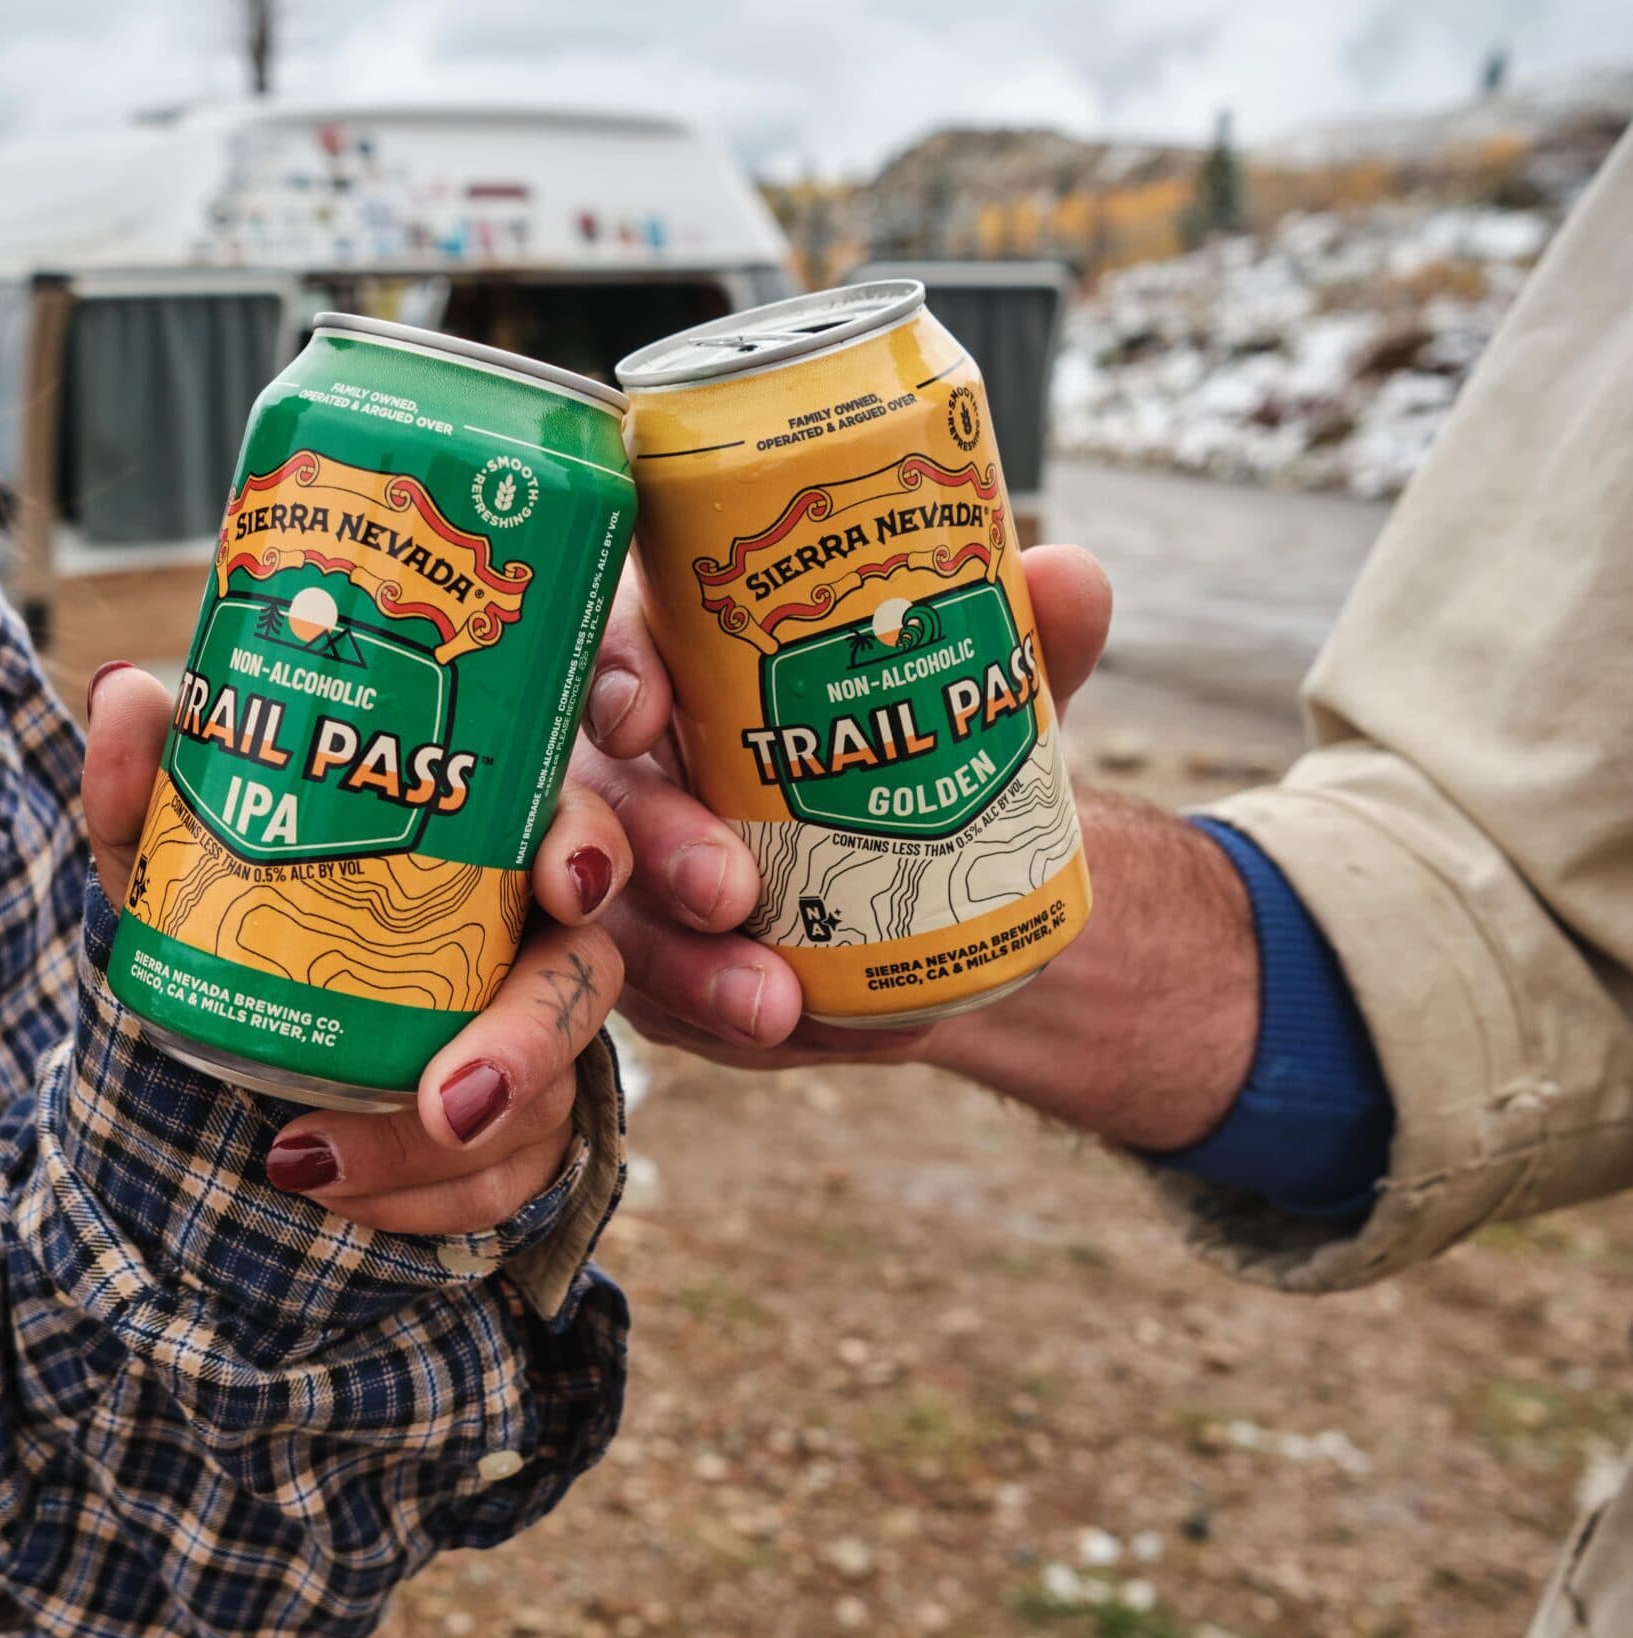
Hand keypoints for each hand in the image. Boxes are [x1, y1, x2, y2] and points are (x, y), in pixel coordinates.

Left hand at [84, 663, 628, 1234]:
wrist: (217, 1057)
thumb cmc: (231, 921)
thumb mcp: (173, 860)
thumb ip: (153, 786)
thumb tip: (128, 693)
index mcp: (483, 849)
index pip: (574, 832)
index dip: (591, 851)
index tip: (561, 882)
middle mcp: (528, 944)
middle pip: (584, 981)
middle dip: (528, 1044)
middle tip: (448, 1100)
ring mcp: (532, 1050)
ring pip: (546, 1104)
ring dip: (436, 1153)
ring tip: (316, 1159)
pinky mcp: (512, 1142)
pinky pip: (500, 1188)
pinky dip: (413, 1204)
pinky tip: (328, 1192)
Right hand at [566, 543, 1256, 1150]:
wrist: (946, 886)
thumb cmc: (921, 752)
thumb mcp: (978, 695)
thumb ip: (1020, 638)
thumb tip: (1070, 579)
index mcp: (681, 665)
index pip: (615, 652)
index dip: (611, 680)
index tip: (644, 715)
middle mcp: (631, 766)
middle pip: (592, 797)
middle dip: (646, 846)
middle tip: (726, 890)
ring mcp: (629, 877)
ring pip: (611, 921)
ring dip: (683, 966)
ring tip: (773, 1005)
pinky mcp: (656, 967)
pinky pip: (660, 1006)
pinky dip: (724, 1024)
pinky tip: (793, 1032)